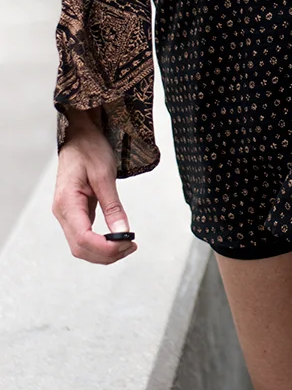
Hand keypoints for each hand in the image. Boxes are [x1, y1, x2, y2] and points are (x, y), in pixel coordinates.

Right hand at [52, 107, 137, 264]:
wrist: (79, 136)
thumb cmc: (89, 149)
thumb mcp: (105, 175)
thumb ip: (113, 206)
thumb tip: (123, 232)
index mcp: (66, 202)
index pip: (82, 237)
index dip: (105, 247)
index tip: (127, 244)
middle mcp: (62, 212)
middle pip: (80, 248)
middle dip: (107, 254)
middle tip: (132, 246)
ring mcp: (66, 214)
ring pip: (81, 246)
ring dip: (104, 252)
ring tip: (128, 245)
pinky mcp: (74, 213)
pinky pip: (85, 236)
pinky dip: (101, 243)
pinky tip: (117, 239)